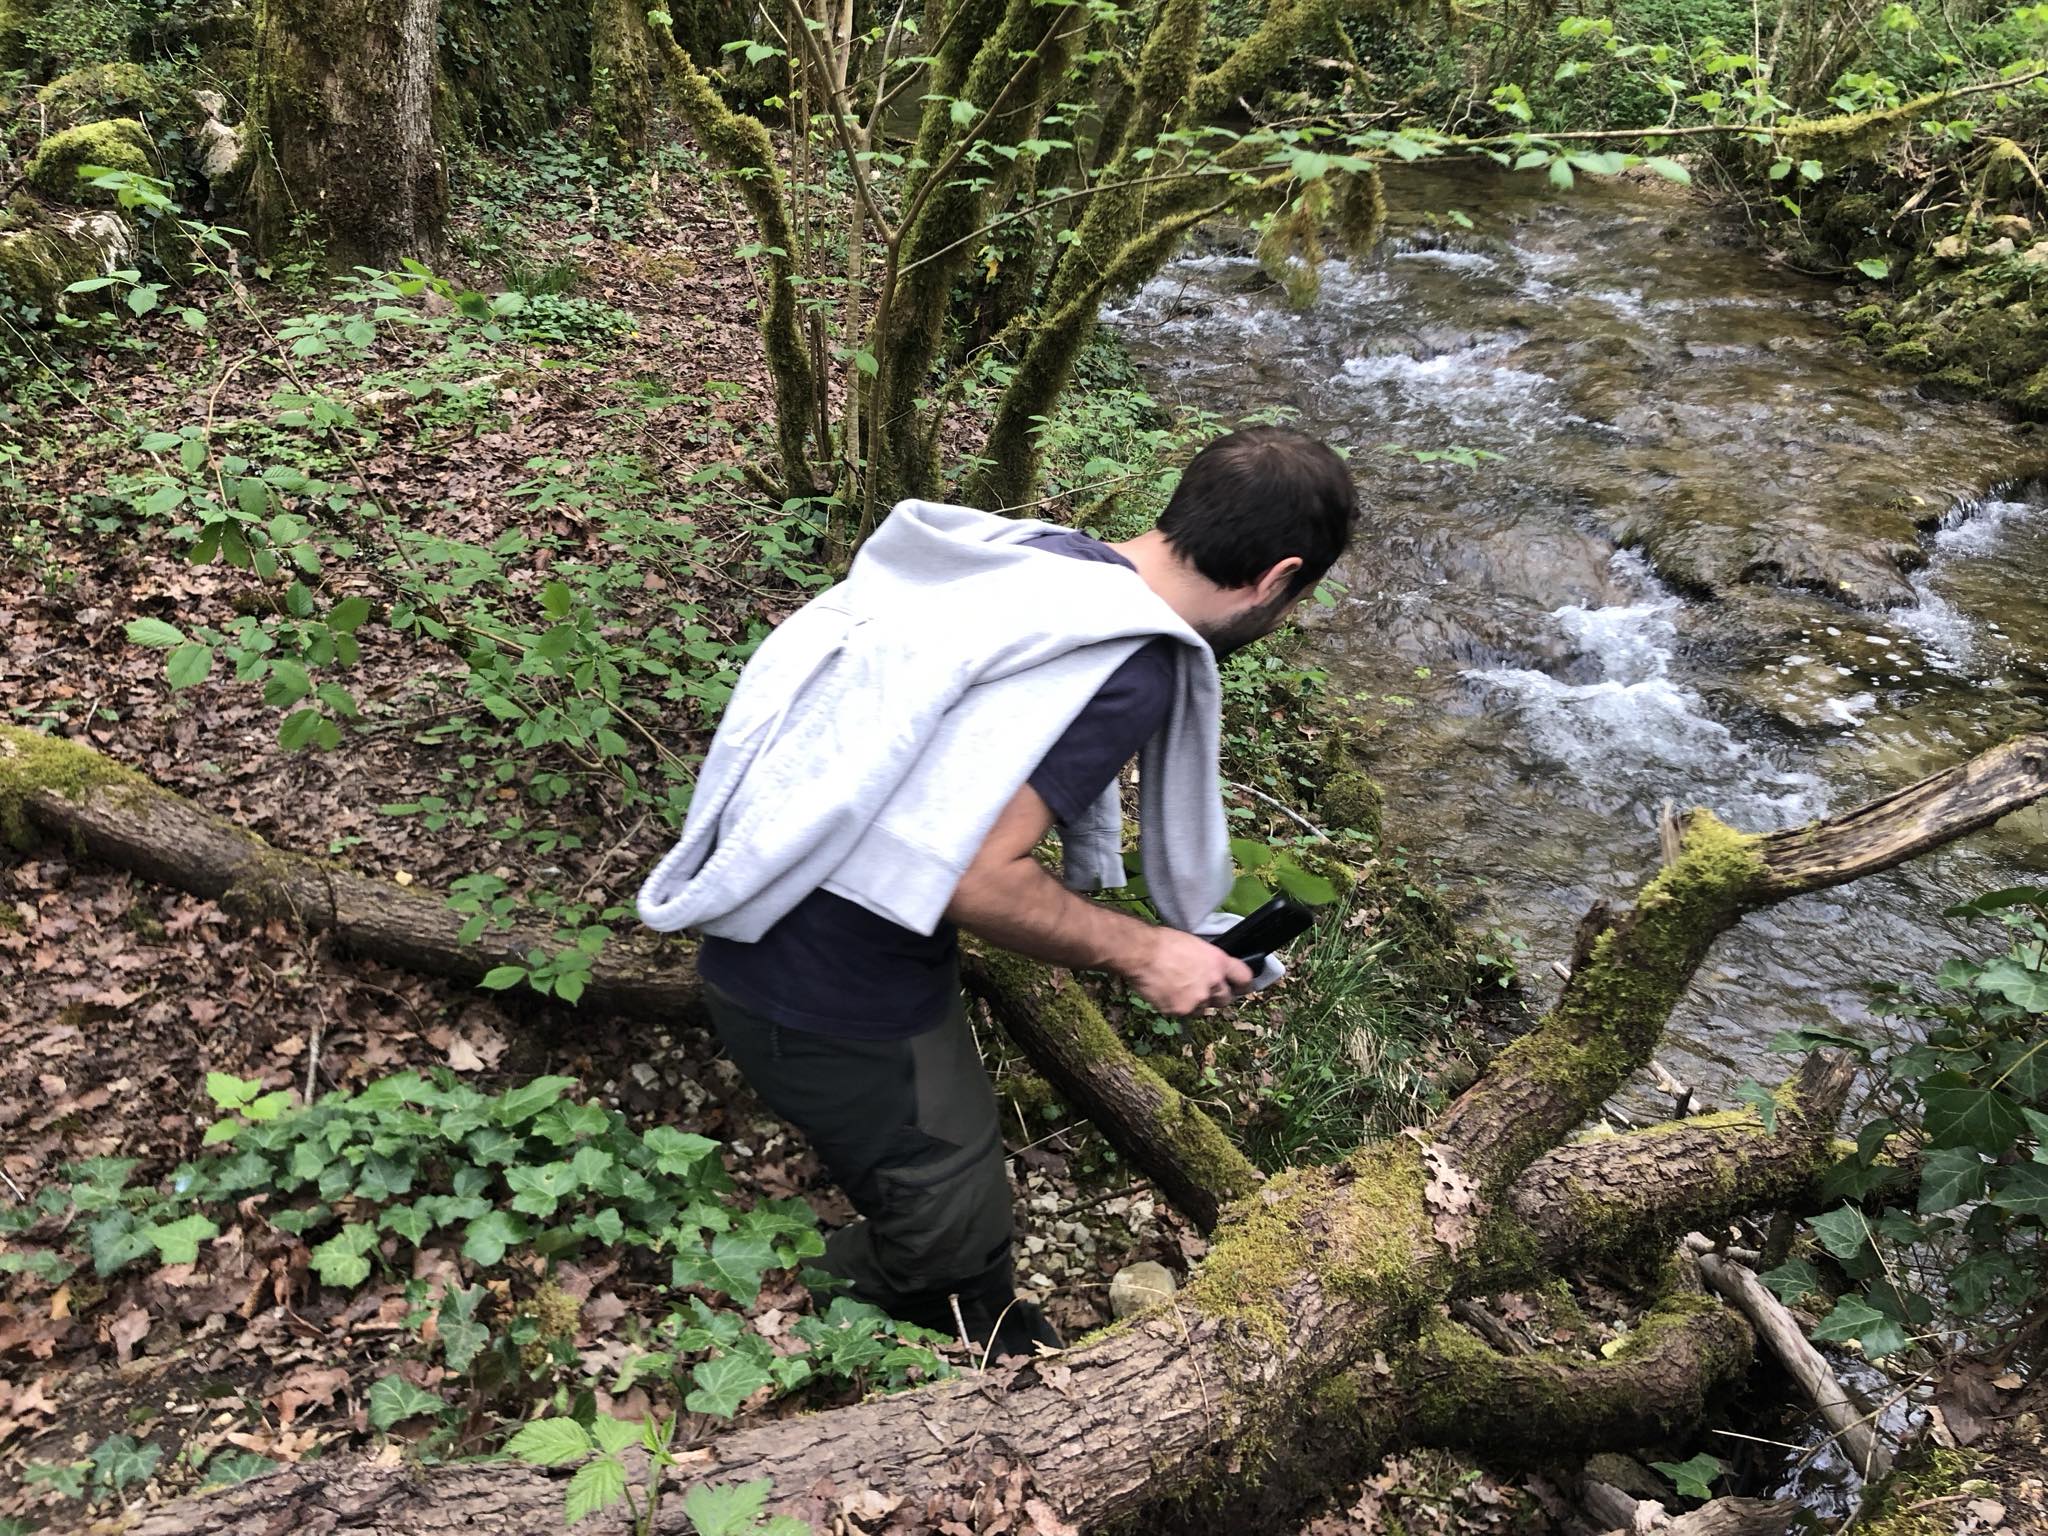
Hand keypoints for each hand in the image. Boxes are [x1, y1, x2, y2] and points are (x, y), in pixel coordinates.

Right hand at [1126, 927, 1253, 1015]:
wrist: (1141, 954)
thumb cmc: (1164, 942)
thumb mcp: (1195, 945)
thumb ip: (1208, 962)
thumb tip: (1209, 970)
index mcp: (1219, 963)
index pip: (1244, 979)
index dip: (1242, 984)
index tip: (1239, 987)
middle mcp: (1213, 984)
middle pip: (1226, 999)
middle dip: (1217, 996)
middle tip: (1204, 989)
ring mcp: (1197, 1000)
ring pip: (1203, 1009)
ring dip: (1196, 1003)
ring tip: (1179, 989)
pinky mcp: (1180, 1011)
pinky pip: (1184, 1013)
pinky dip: (1177, 1007)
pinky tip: (1166, 993)